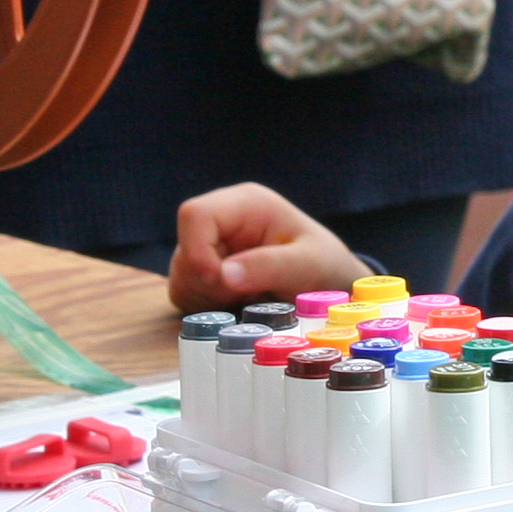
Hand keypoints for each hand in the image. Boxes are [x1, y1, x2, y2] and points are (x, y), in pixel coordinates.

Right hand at [169, 182, 361, 311]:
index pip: (194, 215)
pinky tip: (239, 305)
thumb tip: (224, 274)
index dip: (197, 250)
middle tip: (246, 296)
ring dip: (210, 298)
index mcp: (246, 204)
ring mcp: (211, 247)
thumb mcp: (308, 264)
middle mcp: (222, 221)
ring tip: (249, 300)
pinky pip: (186, 293)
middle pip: (184, 252)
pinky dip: (209, 307)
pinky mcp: (206, 271)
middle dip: (210, 283)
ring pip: (182, 276)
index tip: (220, 280)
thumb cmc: (325, 266)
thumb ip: (270, 266)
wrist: (330, 285)